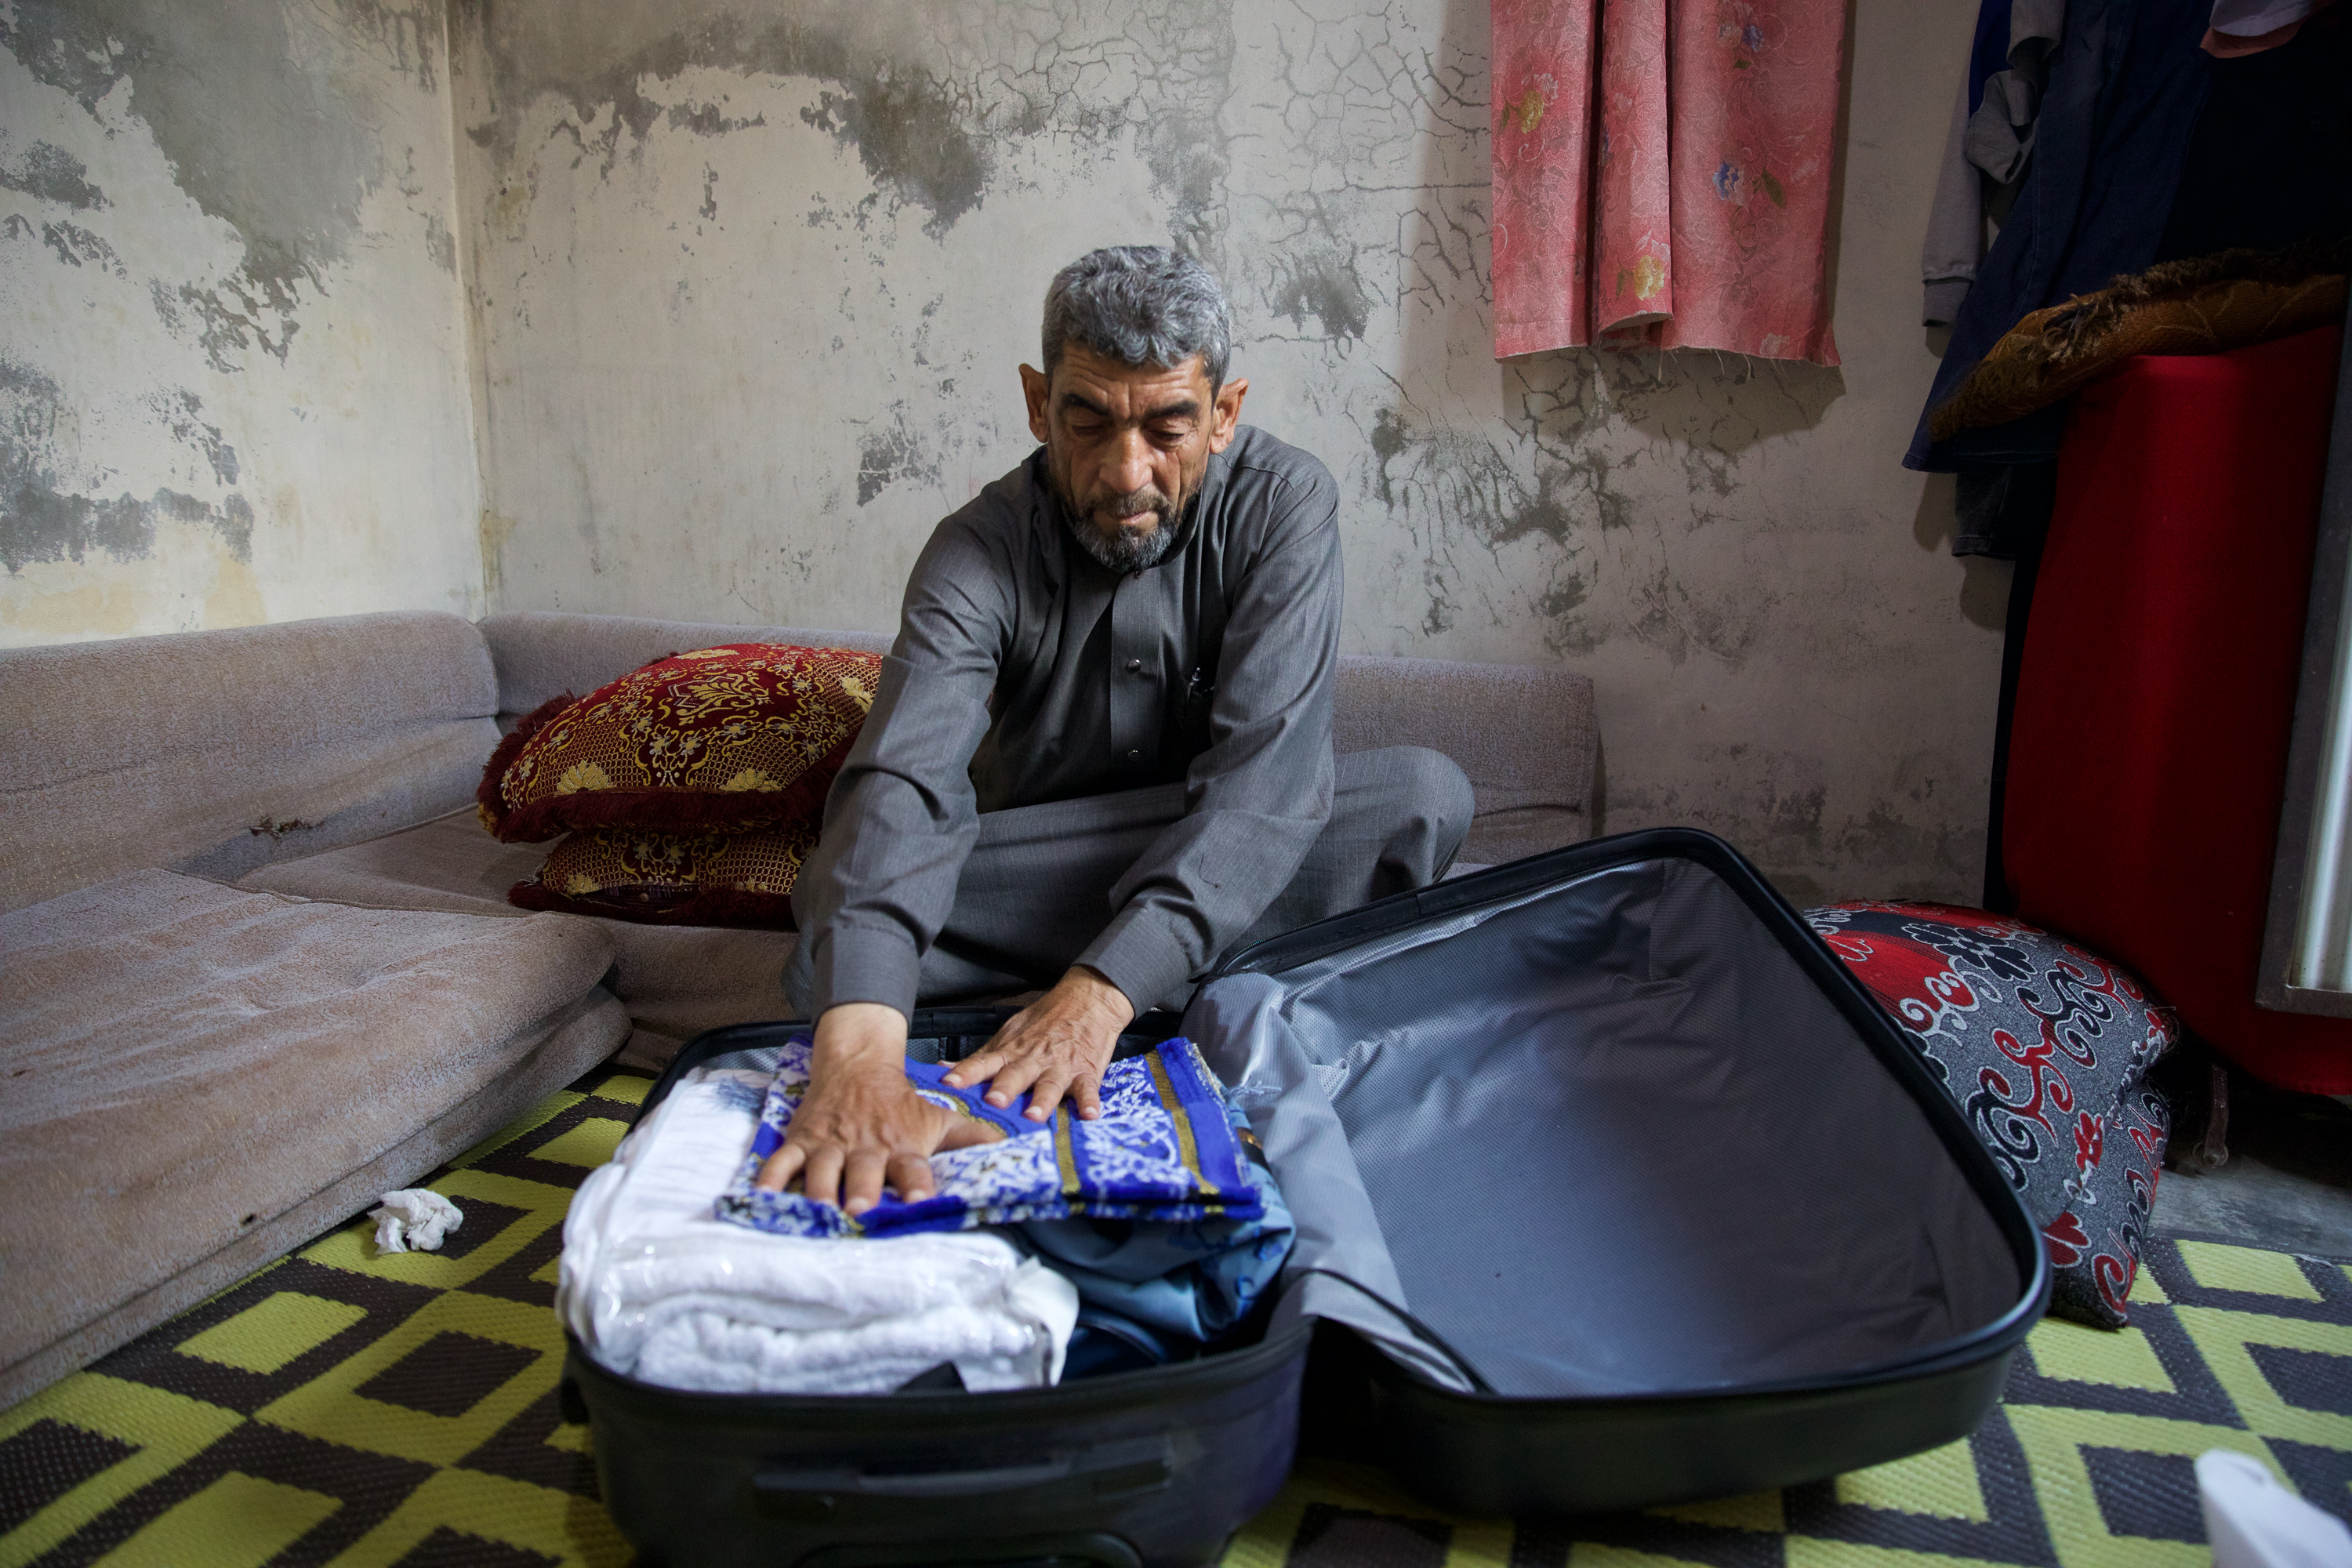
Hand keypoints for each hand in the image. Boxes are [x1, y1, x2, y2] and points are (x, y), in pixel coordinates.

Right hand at [754, 1002, 1001, 1212]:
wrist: (857, 1066)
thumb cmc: (898, 1103)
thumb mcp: (936, 1118)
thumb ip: (971, 1138)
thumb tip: (1011, 1149)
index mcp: (901, 1145)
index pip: (913, 1167)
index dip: (917, 1184)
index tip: (920, 1201)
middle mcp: (866, 1147)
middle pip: (864, 1169)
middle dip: (862, 1188)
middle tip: (861, 1207)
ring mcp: (830, 1144)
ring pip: (822, 1168)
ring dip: (820, 1189)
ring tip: (818, 1210)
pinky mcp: (802, 1140)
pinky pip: (782, 1160)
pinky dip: (771, 1178)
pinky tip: (762, 1196)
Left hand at [942, 966, 1135, 1122]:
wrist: (1087, 999)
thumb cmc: (1045, 1021)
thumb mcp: (1010, 1035)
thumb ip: (981, 1058)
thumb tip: (945, 1070)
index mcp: (1011, 1052)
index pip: (983, 1062)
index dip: (966, 1073)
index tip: (949, 1083)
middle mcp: (1033, 1060)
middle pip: (1015, 1075)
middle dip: (1003, 1089)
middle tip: (993, 1102)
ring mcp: (1060, 1066)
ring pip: (1049, 1084)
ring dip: (1042, 1100)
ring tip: (1035, 1115)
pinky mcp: (1086, 1071)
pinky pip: (1087, 1088)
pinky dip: (1089, 1101)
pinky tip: (1089, 1114)